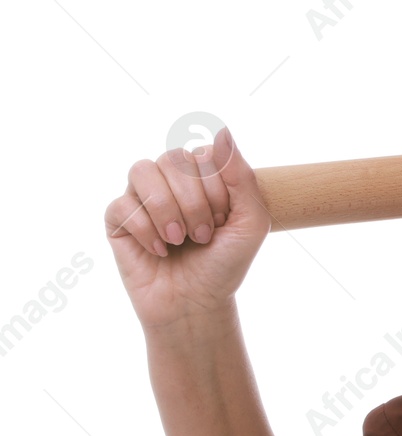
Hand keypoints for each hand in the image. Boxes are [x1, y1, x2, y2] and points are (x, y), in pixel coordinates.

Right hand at [104, 126, 271, 332]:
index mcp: (202, 175)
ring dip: (167, 209)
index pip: (202, 153)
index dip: (215, 188)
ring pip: (142, 170)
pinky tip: (160, 251)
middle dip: (194, 202)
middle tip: (204, 235)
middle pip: (172, 158)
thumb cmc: (225, 263)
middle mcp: (170, 180)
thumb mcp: (250, 223)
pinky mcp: (118, 219)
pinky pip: (122, 204)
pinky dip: (146, 230)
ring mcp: (142, 197)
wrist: (197, 304)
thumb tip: (222, 131)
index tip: (224, 220)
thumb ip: (242, 177)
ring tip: (180, 240)